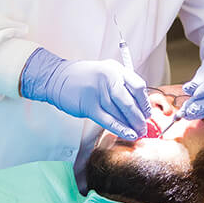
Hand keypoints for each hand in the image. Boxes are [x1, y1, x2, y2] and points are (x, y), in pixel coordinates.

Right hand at [20, 47, 150, 138]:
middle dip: (140, 117)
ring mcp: (99, 91)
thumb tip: (138, 105)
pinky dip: (120, 129)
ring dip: (132, 125)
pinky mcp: (89, 105)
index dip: (145, 102)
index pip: (138, 86)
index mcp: (116, 68)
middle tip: (144, 127)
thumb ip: (120, 84)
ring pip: (120, 112)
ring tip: (138, 133)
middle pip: (131, 101)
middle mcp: (109, 78)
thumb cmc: (82, 77)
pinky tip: (128, 134)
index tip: (147, 112)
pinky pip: (108, 120)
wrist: (56, 78)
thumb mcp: (104, 72)